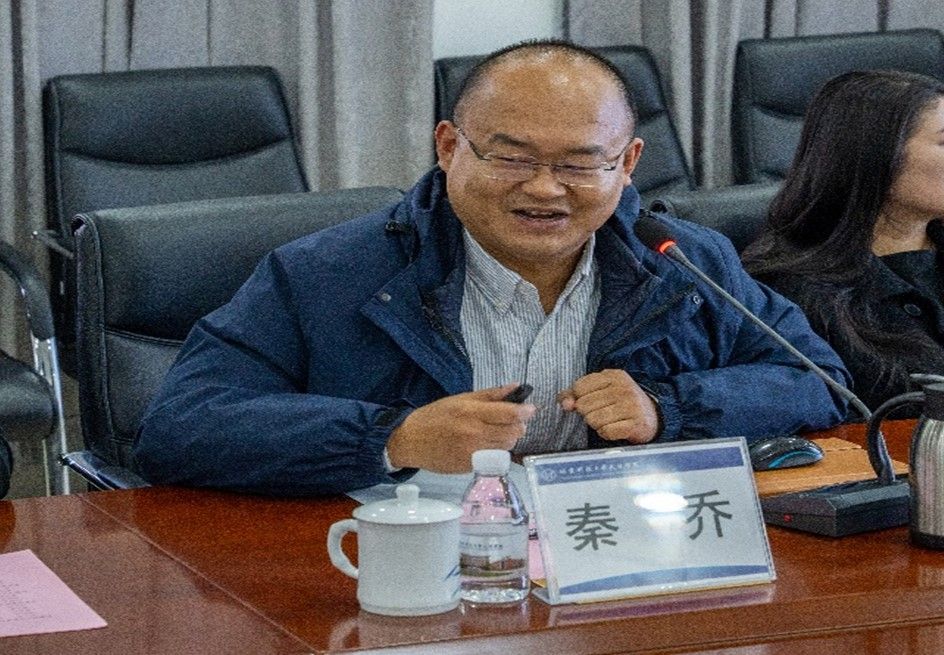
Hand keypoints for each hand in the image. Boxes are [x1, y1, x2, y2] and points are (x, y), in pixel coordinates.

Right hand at [386, 384, 536, 472]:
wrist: (410, 441)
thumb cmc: (434, 417)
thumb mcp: (460, 399)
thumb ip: (489, 395)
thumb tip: (515, 387)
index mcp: (470, 412)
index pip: (508, 414)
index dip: (524, 411)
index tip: (531, 409)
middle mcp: (474, 434)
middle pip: (512, 432)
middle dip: (518, 426)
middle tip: (512, 421)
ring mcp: (473, 453)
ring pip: (506, 447)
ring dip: (508, 439)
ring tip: (496, 432)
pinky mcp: (470, 467)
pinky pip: (493, 458)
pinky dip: (495, 450)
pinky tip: (484, 444)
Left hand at [557, 369, 658, 443]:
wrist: (653, 416)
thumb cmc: (620, 402)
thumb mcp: (601, 391)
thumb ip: (576, 394)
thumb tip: (564, 404)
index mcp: (613, 375)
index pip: (579, 387)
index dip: (578, 398)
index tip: (589, 402)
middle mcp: (623, 388)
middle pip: (584, 405)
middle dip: (588, 413)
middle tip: (601, 413)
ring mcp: (631, 406)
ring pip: (593, 419)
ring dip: (597, 425)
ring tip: (608, 421)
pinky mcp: (636, 424)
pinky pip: (606, 432)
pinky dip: (606, 433)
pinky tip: (615, 429)